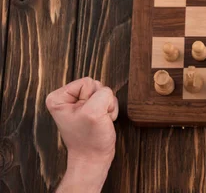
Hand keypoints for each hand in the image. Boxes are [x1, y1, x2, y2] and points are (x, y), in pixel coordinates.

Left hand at [46, 77, 118, 192]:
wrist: (94, 158)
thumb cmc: (89, 140)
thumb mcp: (94, 112)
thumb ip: (102, 94)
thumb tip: (107, 93)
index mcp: (59, 98)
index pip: (87, 82)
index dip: (93, 98)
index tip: (88, 114)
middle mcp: (68, 99)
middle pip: (96, 85)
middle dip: (101, 102)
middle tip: (95, 118)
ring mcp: (81, 104)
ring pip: (104, 92)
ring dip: (107, 107)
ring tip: (99, 121)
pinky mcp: (92, 108)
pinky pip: (108, 99)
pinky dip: (110, 110)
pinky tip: (103, 121)